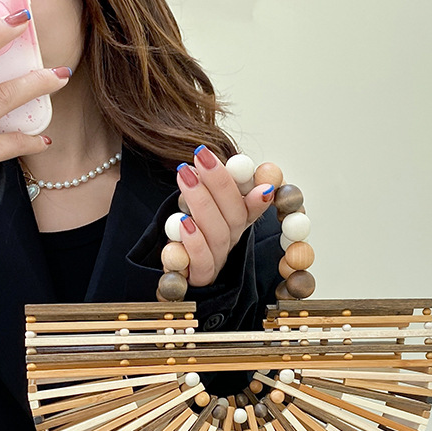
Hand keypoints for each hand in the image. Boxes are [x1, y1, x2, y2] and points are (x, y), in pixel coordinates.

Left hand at [176, 145, 275, 286]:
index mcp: (235, 219)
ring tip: (184, 175)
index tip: (262, 182)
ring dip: (202, 202)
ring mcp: (217, 260)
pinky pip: (203, 262)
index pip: (252, 204)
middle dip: (220, 182)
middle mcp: (231, 239)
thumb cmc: (182, 228)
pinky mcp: (200, 277)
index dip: (259, 193)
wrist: (169, 265)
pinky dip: (195, 242)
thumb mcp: (194, 199)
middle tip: (201, 156)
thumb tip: (206, 154)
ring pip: (218, 234)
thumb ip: (207, 182)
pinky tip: (182, 222)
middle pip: (235, 214)